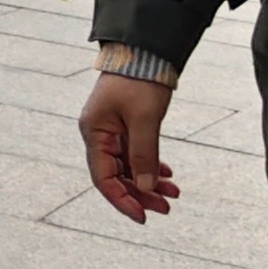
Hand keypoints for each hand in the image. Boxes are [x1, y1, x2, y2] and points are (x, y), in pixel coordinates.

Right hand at [78, 72, 181, 222]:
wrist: (145, 51)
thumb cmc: (139, 80)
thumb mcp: (144, 119)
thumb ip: (144, 155)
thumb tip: (145, 187)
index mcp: (94, 133)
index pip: (103, 178)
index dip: (122, 200)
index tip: (142, 217)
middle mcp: (99, 135)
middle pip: (116, 176)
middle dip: (140, 194)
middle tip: (166, 207)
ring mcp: (111, 131)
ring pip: (128, 167)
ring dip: (149, 182)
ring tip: (173, 193)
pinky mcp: (125, 126)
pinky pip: (135, 154)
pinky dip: (150, 166)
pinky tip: (167, 174)